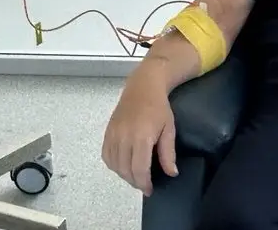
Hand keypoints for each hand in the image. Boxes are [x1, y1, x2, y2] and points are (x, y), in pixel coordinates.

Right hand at [101, 75, 177, 195]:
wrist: (142, 87)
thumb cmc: (159, 108)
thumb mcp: (169, 129)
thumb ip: (168, 153)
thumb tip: (171, 173)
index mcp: (141, 137)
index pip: (139, 169)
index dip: (144, 183)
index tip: (150, 190)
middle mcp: (124, 137)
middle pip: (125, 170)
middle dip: (135, 181)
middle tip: (144, 185)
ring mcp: (113, 134)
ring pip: (114, 165)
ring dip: (124, 175)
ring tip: (135, 176)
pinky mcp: (107, 132)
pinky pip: (106, 156)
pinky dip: (113, 165)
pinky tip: (123, 165)